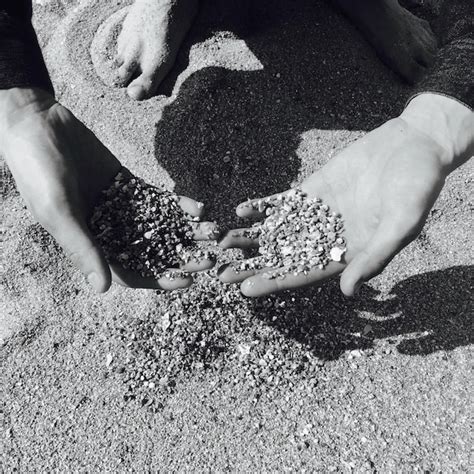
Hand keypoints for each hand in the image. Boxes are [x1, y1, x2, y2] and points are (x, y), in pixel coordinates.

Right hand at [0, 87, 215, 291]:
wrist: (38, 123)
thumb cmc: (38, 170)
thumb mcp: (58, 212)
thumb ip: (82, 248)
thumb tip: (102, 289)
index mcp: (91, 245)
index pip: (132, 272)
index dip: (159, 279)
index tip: (187, 280)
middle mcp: (109, 230)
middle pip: (153, 252)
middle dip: (182, 257)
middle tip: (210, 259)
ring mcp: (121, 207)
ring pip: (161, 227)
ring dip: (187, 232)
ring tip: (215, 233)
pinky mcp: (128, 185)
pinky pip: (158, 200)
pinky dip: (177, 206)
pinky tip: (199, 209)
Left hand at [219, 93, 472, 296]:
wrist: (414, 146)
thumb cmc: (417, 187)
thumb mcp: (401, 224)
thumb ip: (374, 257)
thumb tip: (347, 292)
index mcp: (347, 254)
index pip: (305, 274)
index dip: (276, 282)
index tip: (247, 290)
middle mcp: (328, 238)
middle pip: (283, 257)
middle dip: (253, 264)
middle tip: (221, 273)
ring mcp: (317, 213)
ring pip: (277, 231)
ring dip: (251, 237)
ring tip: (221, 242)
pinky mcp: (312, 190)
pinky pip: (282, 202)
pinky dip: (263, 207)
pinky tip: (241, 211)